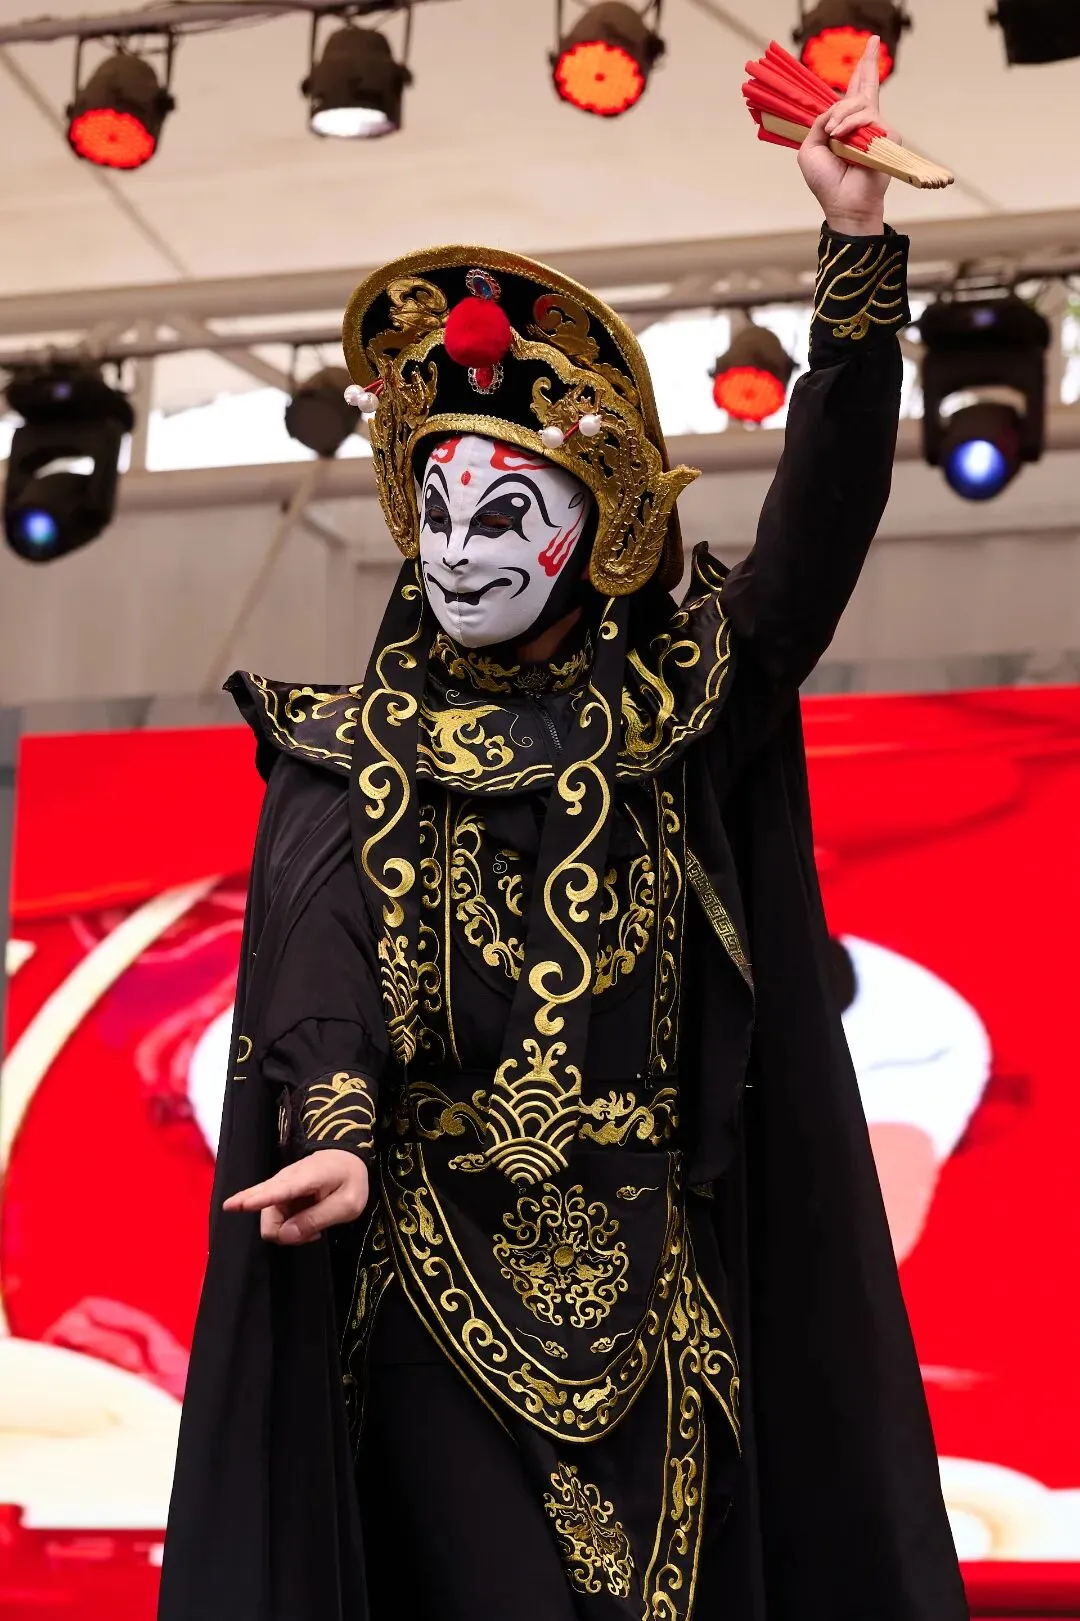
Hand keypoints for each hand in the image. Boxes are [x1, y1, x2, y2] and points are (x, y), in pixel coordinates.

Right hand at [223, 1149, 369, 1243]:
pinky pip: (273, 1219)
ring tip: (315, 1229)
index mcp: (304, 1178)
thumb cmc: (350, 1179)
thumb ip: (317, 1219)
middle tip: (313, 1235)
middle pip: (267, 1217)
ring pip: (268, 1222)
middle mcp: (284, 1182)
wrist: (347, 1159)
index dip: (255, 1200)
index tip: (231, 1206)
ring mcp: (277, 1188)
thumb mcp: (347, 1204)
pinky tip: (305, 1226)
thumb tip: (285, 1235)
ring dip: (287, 1232)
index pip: (276, 1191)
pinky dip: (287, 1227)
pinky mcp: (276, 1196)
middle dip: (283, 1234)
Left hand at [797, 35, 894, 236]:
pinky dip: (849, 124)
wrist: (843, 204)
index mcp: (846, 125)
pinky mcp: (887, 136)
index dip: (863, 70)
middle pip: (866, 86)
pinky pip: (866, 116)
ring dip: (840, 115)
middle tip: (872, 42)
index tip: (871, 45)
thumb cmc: (826, 182)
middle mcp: (864, 124)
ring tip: (832, 135)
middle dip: (867, 63)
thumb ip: (818, 123)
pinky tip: (839, 137)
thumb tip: (832, 108)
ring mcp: (877, 128)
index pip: (856, 92)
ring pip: (858, 102)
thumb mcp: (810, 148)